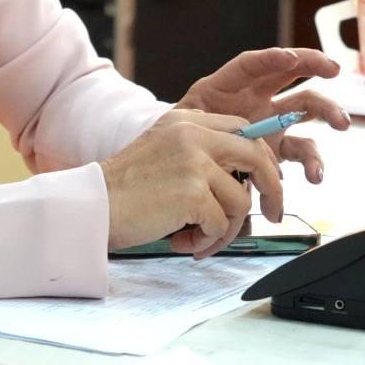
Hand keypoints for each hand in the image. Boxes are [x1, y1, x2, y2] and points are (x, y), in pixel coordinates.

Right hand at [99, 112, 283, 256]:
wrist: (91, 205)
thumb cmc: (124, 189)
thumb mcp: (163, 152)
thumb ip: (200, 154)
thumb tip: (245, 180)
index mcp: (186, 121)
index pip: (244, 129)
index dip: (262, 157)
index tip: (268, 180)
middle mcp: (193, 135)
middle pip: (257, 157)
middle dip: (273, 189)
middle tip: (273, 214)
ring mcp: (195, 163)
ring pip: (241, 200)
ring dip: (226, 229)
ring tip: (198, 238)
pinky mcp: (193, 193)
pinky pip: (222, 225)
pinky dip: (207, 241)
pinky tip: (183, 243)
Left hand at [175, 47, 350, 183]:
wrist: (186, 160)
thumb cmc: (183, 134)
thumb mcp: (183, 123)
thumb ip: (197, 126)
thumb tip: (213, 136)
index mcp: (229, 86)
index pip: (251, 64)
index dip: (270, 58)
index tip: (291, 58)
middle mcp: (256, 97)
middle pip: (290, 74)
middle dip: (314, 65)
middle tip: (332, 70)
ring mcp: (271, 122)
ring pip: (306, 108)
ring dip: (328, 112)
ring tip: (341, 123)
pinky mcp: (277, 147)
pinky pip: (302, 151)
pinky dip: (312, 163)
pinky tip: (315, 175)